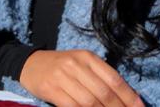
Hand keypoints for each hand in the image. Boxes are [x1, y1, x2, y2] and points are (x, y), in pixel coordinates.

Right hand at [19, 49, 142, 106]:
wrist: (30, 63)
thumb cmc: (61, 66)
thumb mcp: (82, 64)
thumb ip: (100, 78)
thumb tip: (126, 97)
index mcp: (89, 57)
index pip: (114, 79)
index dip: (129, 96)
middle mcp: (77, 64)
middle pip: (104, 93)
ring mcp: (63, 76)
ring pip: (89, 102)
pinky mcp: (51, 89)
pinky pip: (72, 106)